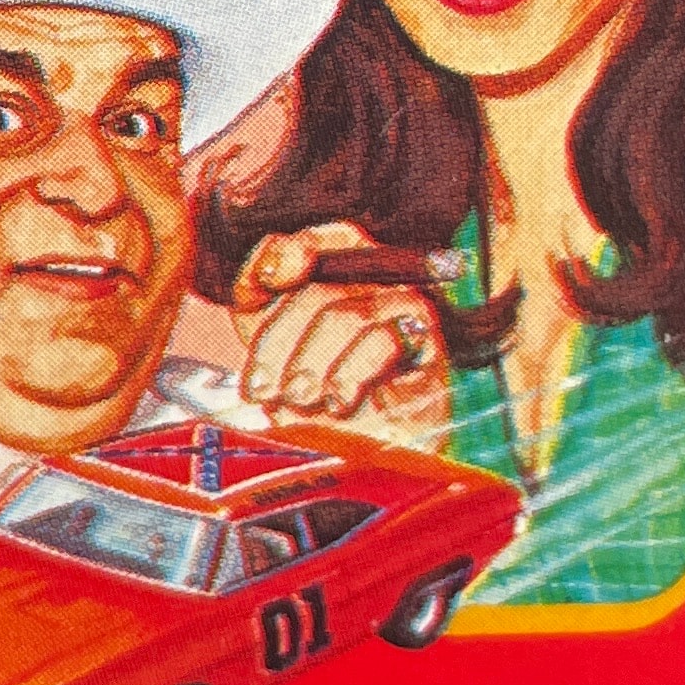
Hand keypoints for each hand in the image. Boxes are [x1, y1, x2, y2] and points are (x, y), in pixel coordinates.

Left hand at [227, 222, 454, 450]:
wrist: (363, 445)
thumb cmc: (314, 386)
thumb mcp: (270, 335)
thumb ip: (257, 293)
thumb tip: (268, 271)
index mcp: (341, 264)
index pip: (317, 240)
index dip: (286, 253)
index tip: (268, 281)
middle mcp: (377, 275)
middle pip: (319, 290)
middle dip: (280, 342)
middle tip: (264, 389)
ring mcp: (405, 304)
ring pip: (346, 316)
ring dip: (311, 364)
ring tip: (299, 399)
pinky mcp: (426, 342)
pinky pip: (383, 342)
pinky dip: (350, 373)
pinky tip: (339, 400)